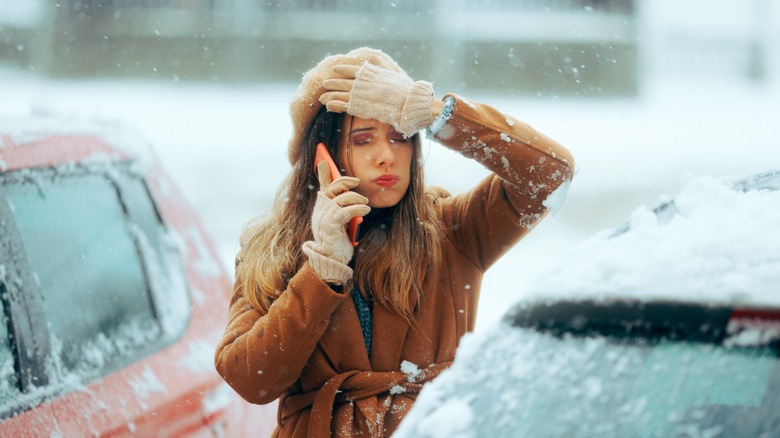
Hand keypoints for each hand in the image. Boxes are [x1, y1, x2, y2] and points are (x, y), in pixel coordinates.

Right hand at [302, 161, 369, 284]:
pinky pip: (347, 210)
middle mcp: (321, 209)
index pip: (322, 186)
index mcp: (322, 207)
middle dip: (345, 181)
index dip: (323, 173)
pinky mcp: (331, 224)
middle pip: (333, 187)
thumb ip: (341, 206)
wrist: (331, 258)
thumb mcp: (339, 220)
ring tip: (365, 203)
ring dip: (357, 198)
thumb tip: (348, 193)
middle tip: (356, 181)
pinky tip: (365, 209)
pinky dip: (358, 208)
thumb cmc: (337, 239)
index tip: (323, 159)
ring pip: (342, 197)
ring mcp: (324, 216)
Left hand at [319, 56, 434, 136]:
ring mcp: (360, 95)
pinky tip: (328, 106)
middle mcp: (363, 83)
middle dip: (332, 82)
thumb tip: (374, 56)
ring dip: (330, 95)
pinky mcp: (360, 107)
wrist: (408, 103)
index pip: (352, 68)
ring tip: (321, 97)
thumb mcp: (392, 73)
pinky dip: (335, 105)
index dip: (342, 68)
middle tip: (324, 83)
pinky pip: (344, 106)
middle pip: (343, 81)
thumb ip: (381, 65)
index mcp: (370, 73)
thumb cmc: (404, 89)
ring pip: (340, 94)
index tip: (335, 68)